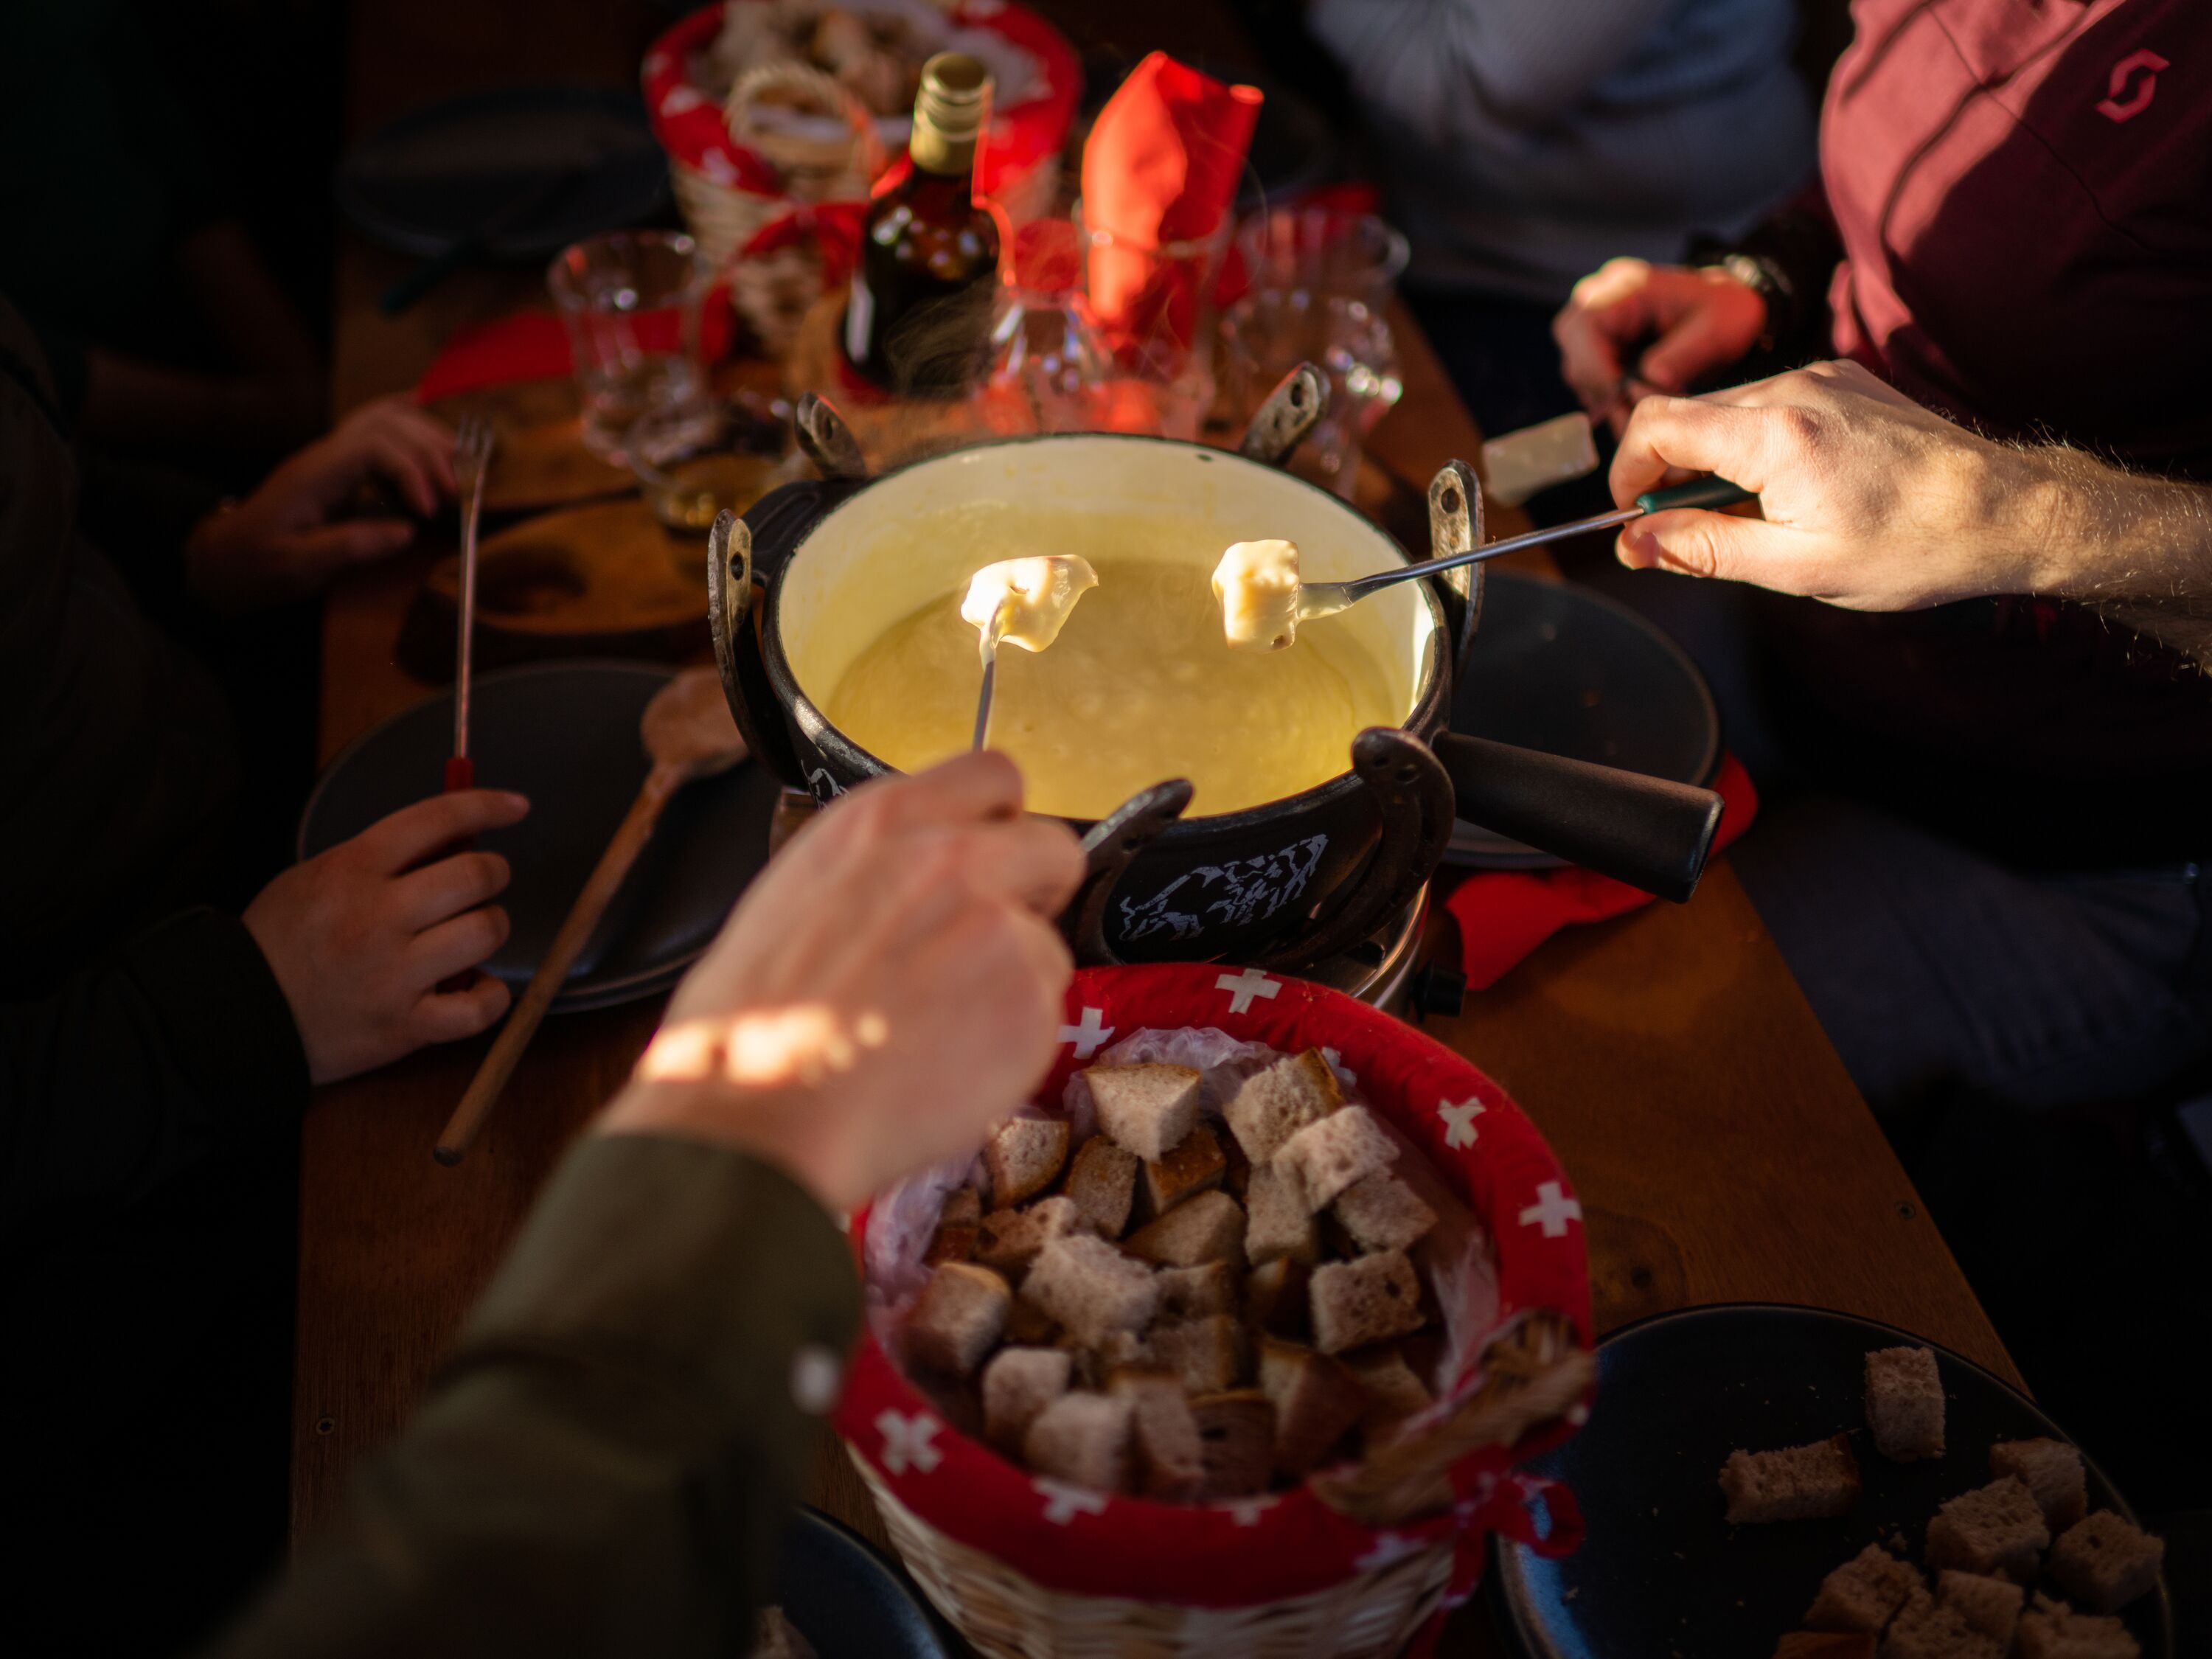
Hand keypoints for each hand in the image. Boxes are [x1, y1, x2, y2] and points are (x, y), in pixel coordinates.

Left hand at [185, 396, 458, 610]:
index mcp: (314, 474)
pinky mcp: (337, 465)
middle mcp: (324, 454)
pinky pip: (372, 424)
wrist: (223, 559)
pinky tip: (425, 406)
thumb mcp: (297, 567)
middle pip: (386, 424)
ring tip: (458, 465)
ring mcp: (330, 455)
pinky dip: (404, 414)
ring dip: (426, 436)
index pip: (374, 446)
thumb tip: (408, 531)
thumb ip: (350, 547)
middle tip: (457, 490)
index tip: (429, 511)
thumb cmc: (256, 566)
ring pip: (384, 418)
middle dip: (429, 451)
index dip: (411, 471)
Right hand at [245, 790, 529, 1084]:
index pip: (435, 819)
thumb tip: (455, 839)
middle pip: (474, 875)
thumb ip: (379, 858)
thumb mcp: (316, 876)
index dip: (486, 805)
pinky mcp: (404, 1025)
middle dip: (494, 873)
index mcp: (352, 870)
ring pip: (485, 933)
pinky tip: (478, 987)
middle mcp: (377, 917)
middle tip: (484, 884)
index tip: (516, 806)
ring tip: (472, 934)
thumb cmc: (281, 941)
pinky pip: (478, 1008)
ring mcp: (393, 974)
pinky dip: (491, 997)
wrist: (237, 1015)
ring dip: (492, 928)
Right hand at [598, 753, 1084, 1213]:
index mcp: (884, 821)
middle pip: (1054, 848)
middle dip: (1032, 894)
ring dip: (1011, 982)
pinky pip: (1046, 1014)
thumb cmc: (750, 1026)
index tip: (992, 852)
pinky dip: (1011, 1042)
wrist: (754, 1114)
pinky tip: (945, 1061)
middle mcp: (952, 859)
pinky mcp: (1028, 1004)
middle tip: (981, 948)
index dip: (1000, 823)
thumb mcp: (796, 894)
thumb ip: (881, 868)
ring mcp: (999, 930)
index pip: (994, 774)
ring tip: (936, 1026)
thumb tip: (922, 876)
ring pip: (1047, 944)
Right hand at [1553, 259, 1766, 434]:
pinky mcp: (1599, 345)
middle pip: (1574, 354)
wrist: (1727, 311)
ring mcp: (1596, 324)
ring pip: (1578, 372)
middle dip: (1602, 390)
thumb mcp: (1717, 330)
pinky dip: (1610, 398)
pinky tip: (1636, 406)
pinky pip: (1589, 380)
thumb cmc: (1724, 313)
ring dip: (1606, 398)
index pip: (1585, 329)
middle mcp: (1600, 300)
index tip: (1625, 400)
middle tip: (1632, 416)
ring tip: (1639, 416)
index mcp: (1626, 287)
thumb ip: (1683, 356)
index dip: (1598, 371)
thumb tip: (1651, 381)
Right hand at [1607, 359, 2048, 608]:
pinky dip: (1752, 444)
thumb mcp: (1795, 567)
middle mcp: (1793, 388)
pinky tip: (1786, 488)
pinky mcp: (1842, 379)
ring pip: (1725, 410)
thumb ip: (1702, 549)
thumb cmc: (1911, 547)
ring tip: (1751, 516)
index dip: (1626, 472)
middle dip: (1670, 474)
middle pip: (1686, 415)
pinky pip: (1767, 404)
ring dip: (1713, 462)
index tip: (1634, 517)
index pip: (1654, 426)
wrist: (2005, 511)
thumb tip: (1635, 542)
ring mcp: (1820, 377)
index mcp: (1775, 434)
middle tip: (1692, 533)